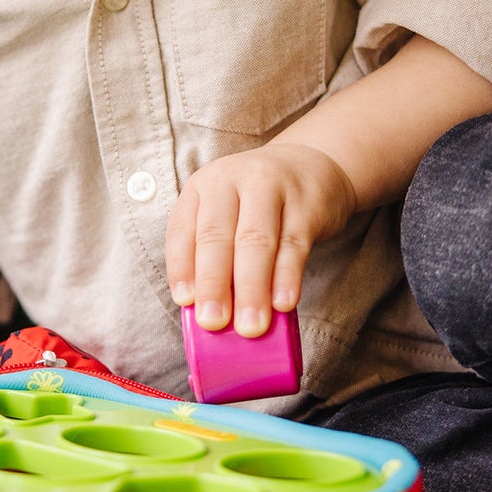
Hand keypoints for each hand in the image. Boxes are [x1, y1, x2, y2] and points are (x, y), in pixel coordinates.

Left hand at [165, 142, 356, 337]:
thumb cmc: (257, 203)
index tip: (184, 302)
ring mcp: (270, 187)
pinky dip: (287, 277)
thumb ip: (215, 257)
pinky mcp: (306, 203)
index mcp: (201, 187)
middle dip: (214, 284)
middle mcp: (230, 181)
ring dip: (252, 289)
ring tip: (250, 326)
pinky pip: (294, 244)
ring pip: (256, 241)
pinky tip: (284, 304)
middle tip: (213, 322)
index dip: (181, 267)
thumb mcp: (227, 215)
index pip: (182, 229)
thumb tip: (212, 313)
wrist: (310, 164)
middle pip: (217, 236)